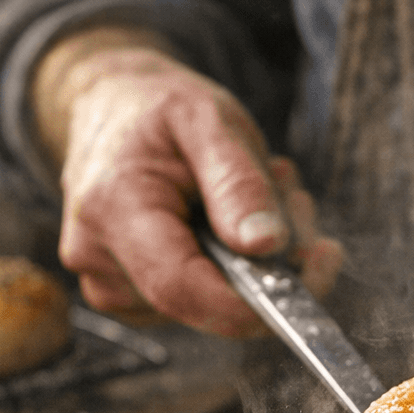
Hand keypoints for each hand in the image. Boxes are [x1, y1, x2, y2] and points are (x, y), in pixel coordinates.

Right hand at [34, 31, 343, 335]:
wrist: (108, 108)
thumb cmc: (155, 109)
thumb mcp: (207, 118)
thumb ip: (238, 182)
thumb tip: (267, 245)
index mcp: (113, 208)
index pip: (184, 289)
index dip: (255, 300)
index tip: (317, 267)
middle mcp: (96, 257)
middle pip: (207, 302)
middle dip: (269, 264)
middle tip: (292, 199)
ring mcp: (106, 283)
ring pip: (210, 304)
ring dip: (254, 261)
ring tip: (251, 196)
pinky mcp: (125, 297)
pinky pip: (198, 302)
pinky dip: (229, 269)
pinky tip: (224, 223)